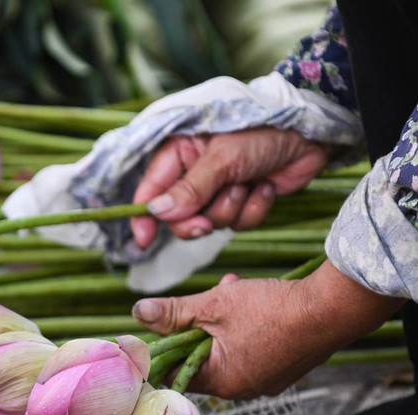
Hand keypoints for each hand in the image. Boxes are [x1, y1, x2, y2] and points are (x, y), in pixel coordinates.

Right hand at [131, 128, 332, 248]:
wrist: (312, 135)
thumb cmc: (263, 132)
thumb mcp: (222, 159)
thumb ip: (189, 189)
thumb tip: (156, 213)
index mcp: (179, 153)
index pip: (151, 191)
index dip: (145, 217)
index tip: (144, 241)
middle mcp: (193, 173)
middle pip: (179, 216)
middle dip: (197, 219)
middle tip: (207, 222)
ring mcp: (218, 189)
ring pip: (211, 221)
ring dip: (232, 207)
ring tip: (249, 182)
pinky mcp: (242, 202)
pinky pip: (238, 223)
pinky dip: (253, 209)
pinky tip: (265, 187)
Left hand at [131, 262, 404, 398]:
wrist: (333, 308)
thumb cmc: (272, 308)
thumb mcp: (213, 305)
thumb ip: (173, 312)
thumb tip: (138, 313)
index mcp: (221, 381)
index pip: (176, 372)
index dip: (164, 347)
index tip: (162, 324)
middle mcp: (242, 389)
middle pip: (201, 358)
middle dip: (197, 325)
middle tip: (204, 298)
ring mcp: (266, 381)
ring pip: (226, 350)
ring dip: (221, 321)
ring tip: (231, 287)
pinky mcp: (283, 369)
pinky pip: (250, 351)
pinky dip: (244, 329)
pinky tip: (253, 301)